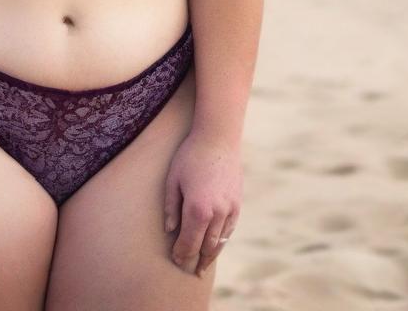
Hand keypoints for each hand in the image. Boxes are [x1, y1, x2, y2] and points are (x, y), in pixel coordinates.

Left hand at [163, 130, 242, 276]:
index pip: (188, 243)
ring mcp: (229, 210)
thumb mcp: (173, 179)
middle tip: (187, 268)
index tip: (175, 260)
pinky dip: (221, 240)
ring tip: (202, 265)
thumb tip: (170, 230)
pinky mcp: (237, 204)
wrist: (218, 138)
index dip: (181, 254)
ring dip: (210, 255)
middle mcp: (216, 214)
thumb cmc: (190, 156)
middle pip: (205, 247)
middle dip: (195, 259)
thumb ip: (171, 207)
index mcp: (197, 209)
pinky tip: (215, 245)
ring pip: (219, 242)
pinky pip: (229, 230)